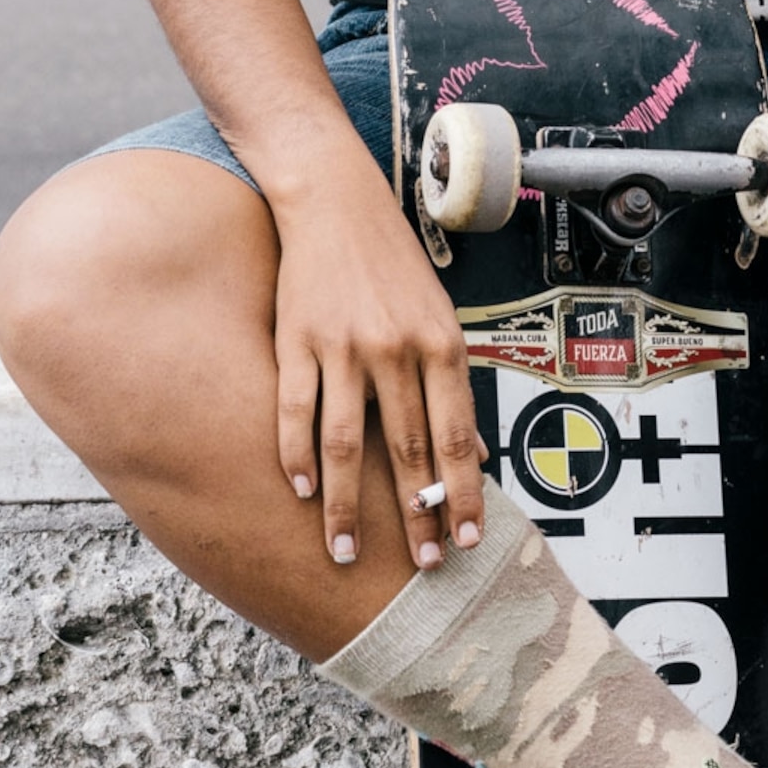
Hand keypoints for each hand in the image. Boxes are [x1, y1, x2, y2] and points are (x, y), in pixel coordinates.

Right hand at [268, 131, 485, 573]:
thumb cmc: (393, 267)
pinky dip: (295, 456)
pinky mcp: (297, 340)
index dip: (463, 492)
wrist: (336, 201)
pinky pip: (296, 410)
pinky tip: (299, 491)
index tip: (467, 539)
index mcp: (440, 342)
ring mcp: (343, 346)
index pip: (457, 435)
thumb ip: (450, 382)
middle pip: (407, 449)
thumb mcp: (437, 316)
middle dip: (416, 515)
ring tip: (346, 550)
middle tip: (421, 566)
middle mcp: (396, 348)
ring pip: (344, 444)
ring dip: (345, 505)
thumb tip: (473, 455)